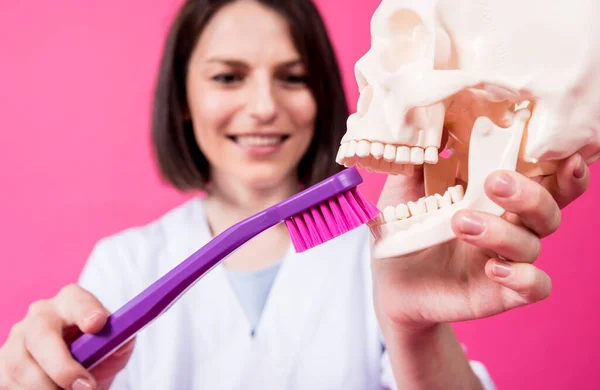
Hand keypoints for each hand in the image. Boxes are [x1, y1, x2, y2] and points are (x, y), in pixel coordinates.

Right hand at [0, 284, 133, 388]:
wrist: (73, 374)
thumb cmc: (96, 354)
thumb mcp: (114, 347)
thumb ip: (120, 341)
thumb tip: (122, 342)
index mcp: (71, 301)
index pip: (77, 300)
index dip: (87, 310)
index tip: (98, 324)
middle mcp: (41, 314)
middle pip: (42, 335)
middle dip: (62, 366)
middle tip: (85, 386)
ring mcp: (17, 338)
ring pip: (23, 366)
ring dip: (48, 387)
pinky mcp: (2, 363)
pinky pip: (9, 381)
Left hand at [372, 153, 589, 329]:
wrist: (388, 281)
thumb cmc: (403, 228)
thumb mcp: (406, 187)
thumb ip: (424, 156)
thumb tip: (434, 114)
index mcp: (495, 197)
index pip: (541, 178)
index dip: (562, 167)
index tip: (565, 154)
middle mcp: (509, 226)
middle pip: (548, 208)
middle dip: (530, 193)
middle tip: (494, 183)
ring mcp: (506, 259)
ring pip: (533, 244)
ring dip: (502, 231)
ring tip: (459, 223)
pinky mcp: (500, 292)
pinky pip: (535, 286)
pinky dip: (523, 277)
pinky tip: (493, 268)